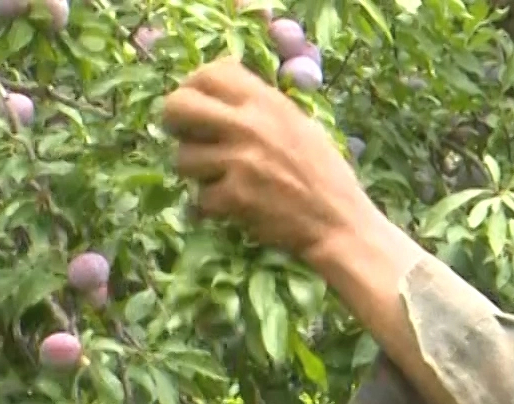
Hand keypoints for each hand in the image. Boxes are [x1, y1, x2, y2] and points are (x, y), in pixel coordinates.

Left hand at [162, 57, 378, 261]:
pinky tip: (233, 207)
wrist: (338, 221)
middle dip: (175, 124)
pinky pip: (200, 198)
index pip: (207, 74)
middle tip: (188, 138)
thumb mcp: (296, 123)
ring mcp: (239, 161)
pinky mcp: (234, 197)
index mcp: (265, 101)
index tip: (197, 105)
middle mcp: (248, 124)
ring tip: (221, 180)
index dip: (193, 88)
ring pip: (183, 158)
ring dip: (197, 173)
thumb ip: (257, 106)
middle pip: (178, 107)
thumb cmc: (321, 172)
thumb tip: (214, 96)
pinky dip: (212, 208)